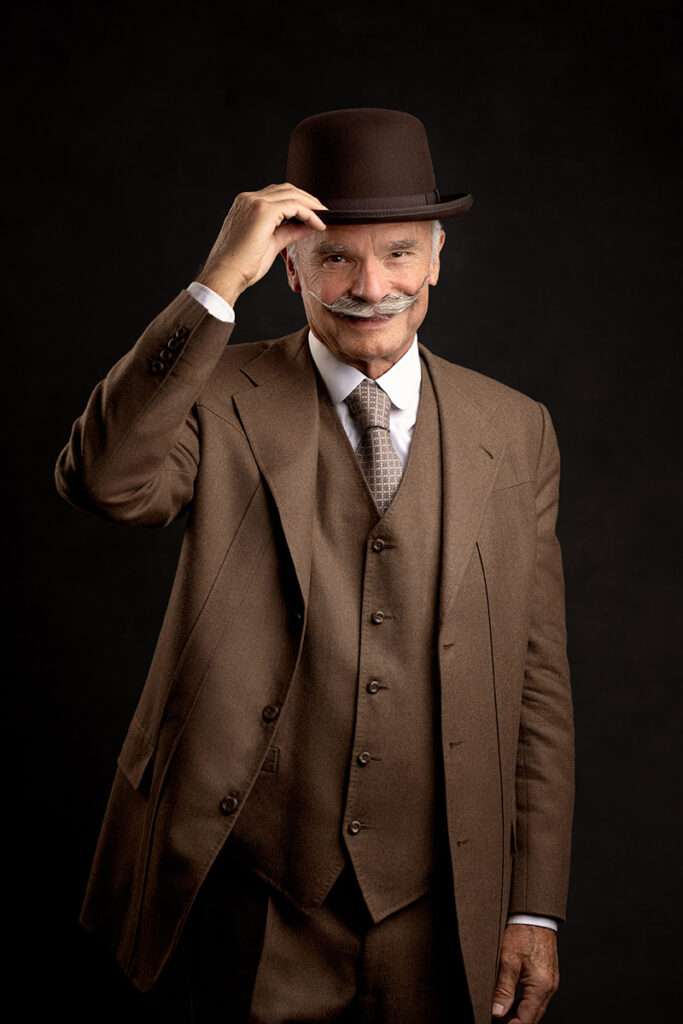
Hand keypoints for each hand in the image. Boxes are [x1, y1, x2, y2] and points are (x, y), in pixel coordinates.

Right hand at [195, 183, 328, 304]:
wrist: (226, 275)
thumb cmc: (242, 266)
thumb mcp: (270, 244)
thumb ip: (288, 232)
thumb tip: (306, 227)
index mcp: (246, 205)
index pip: (277, 195)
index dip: (298, 202)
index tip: (313, 214)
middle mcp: (248, 199)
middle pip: (286, 189)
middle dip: (307, 199)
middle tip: (322, 212)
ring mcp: (254, 203)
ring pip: (291, 194)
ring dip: (311, 205)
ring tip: (323, 217)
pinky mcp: (263, 211)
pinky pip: (294, 206)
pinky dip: (309, 214)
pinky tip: (318, 224)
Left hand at [491, 924, 558, 1022]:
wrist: (535, 915)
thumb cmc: (523, 932)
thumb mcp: (508, 960)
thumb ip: (504, 989)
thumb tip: (497, 1011)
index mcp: (541, 986)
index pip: (527, 1019)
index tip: (495, 1023)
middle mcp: (549, 987)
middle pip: (533, 1016)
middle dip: (516, 1022)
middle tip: (498, 1020)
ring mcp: (550, 982)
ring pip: (536, 1008)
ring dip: (521, 1015)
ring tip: (503, 1014)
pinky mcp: (548, 976)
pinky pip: (538, 997)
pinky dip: (526, 1004)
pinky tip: (513, 1002)